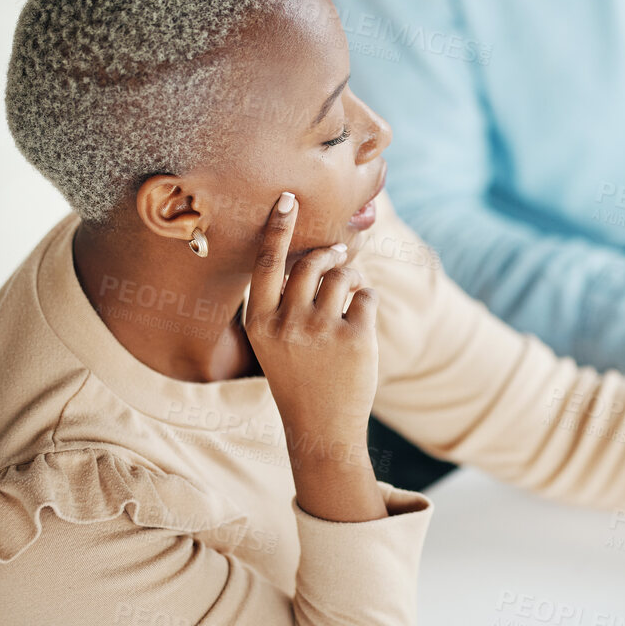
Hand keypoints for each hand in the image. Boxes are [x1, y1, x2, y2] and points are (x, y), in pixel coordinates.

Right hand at [246, 191, 383, 520]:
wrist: (321, 427)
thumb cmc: (300, 377)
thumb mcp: (276, 342)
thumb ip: (286, 302)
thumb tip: (321, 254)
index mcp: (259, 322)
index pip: (266, 264)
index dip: (277, 229)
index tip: (287, 198)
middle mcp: (285, 323)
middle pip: (310, 263)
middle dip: (329, 254)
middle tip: (339, 256)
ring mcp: (320, 329)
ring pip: (342, 275)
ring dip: (350, 277)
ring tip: (349, 294)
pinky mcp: (354, 337)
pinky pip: (366, 296)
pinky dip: (366, 302)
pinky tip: (359, 323)